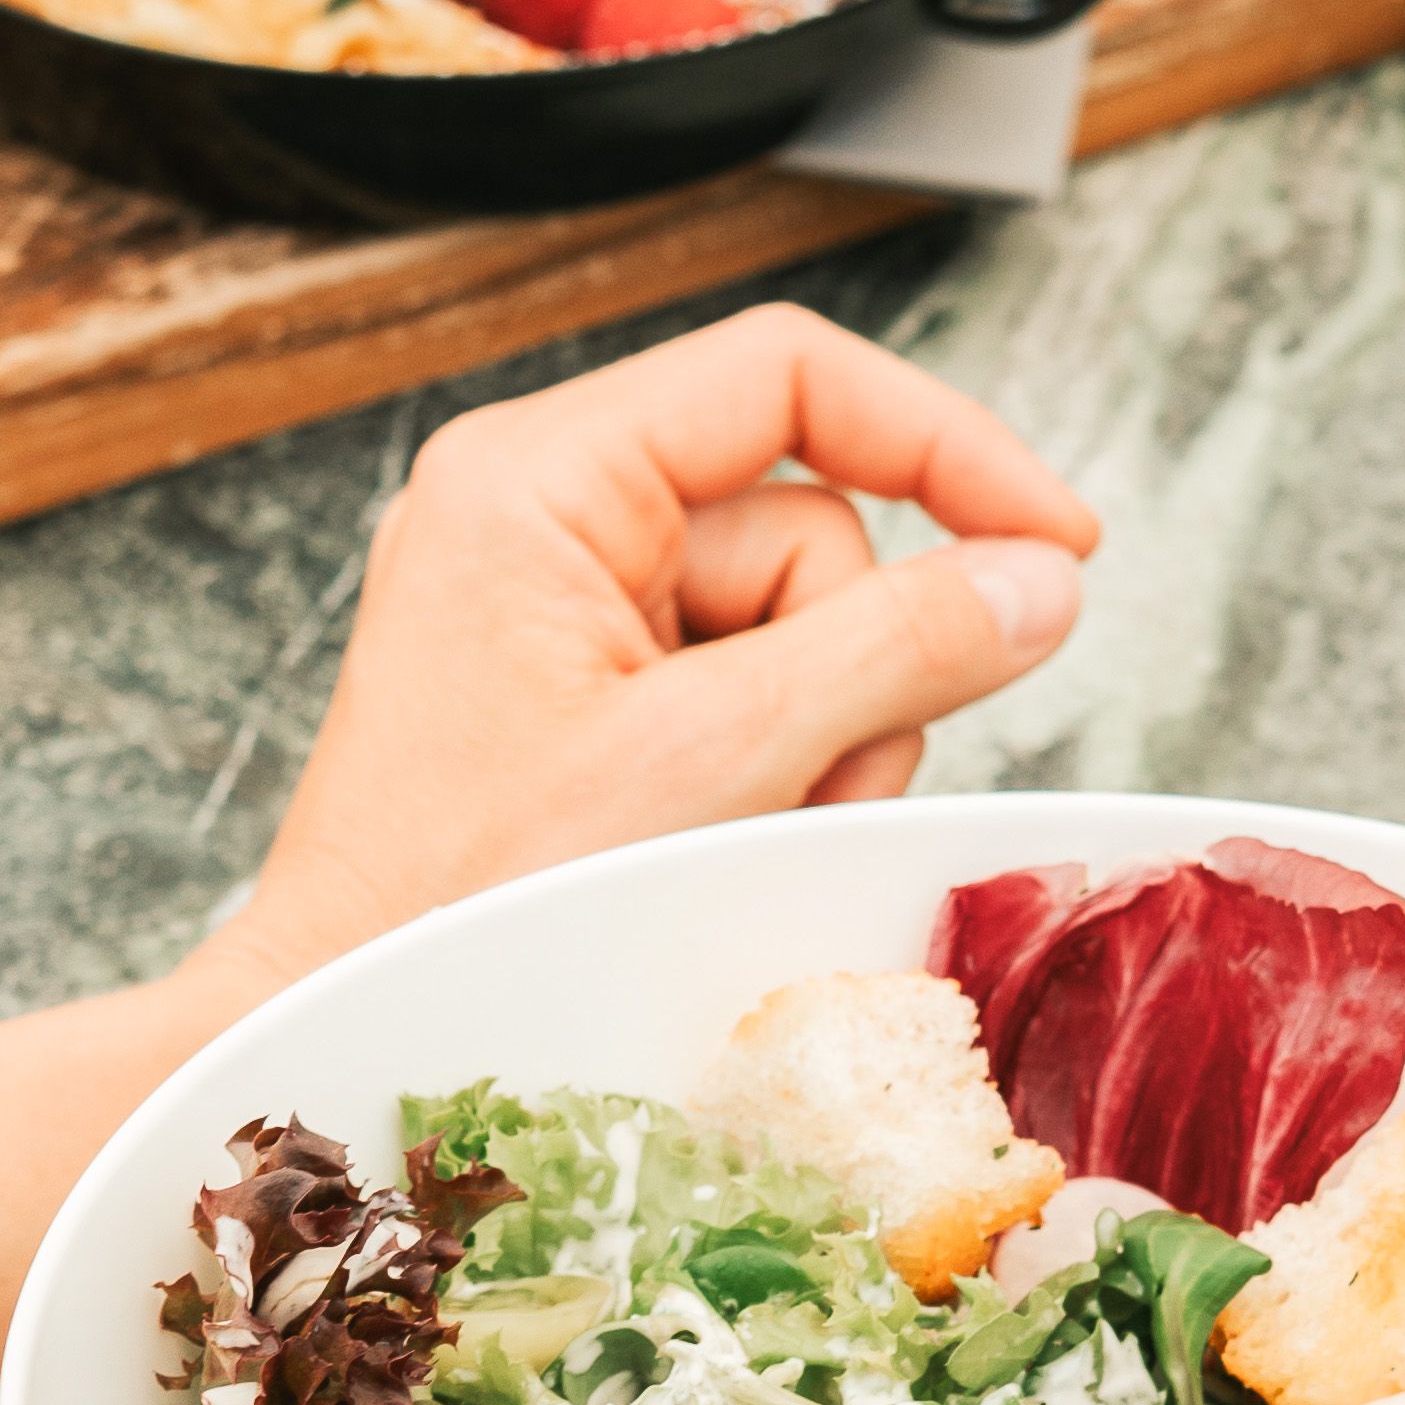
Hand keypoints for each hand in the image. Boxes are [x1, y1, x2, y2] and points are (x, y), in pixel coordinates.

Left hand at [234, 308, 1094, 980]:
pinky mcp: (582, 696)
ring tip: (737, 832)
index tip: (1054, 543)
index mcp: (541, 477)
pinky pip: (742, 698)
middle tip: (802, 780)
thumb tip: (1041, 580)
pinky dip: (766, 775)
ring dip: (814, 740)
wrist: (350, 1027)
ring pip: (795, 629)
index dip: (945, 446)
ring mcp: (562, 609)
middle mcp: (544, 515)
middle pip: (807, 527)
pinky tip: (714, 844)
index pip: (791, 377)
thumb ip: (898, 649)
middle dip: (846, 666)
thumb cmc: (472, 901)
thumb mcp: (719, 761)